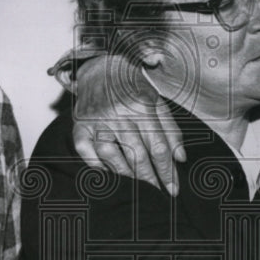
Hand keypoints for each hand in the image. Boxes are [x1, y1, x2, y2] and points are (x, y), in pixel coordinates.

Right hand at [71, 54, 184, 193]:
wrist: (102, 66)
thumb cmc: (133, 87)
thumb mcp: (158, 102)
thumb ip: (171, 129)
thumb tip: (180, 159)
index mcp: (142, 105)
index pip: (158, 146)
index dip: (167, 171)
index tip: (173, 190)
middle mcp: (118, 111)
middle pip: (136, 154)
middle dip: (149, 178)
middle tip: (157, 194)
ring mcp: (97, 117)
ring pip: (110, 153)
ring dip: (124, 174)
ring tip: (136, 186)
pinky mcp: (79, 122)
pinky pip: (84, 150)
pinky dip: (95, 165)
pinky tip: (108, 174)